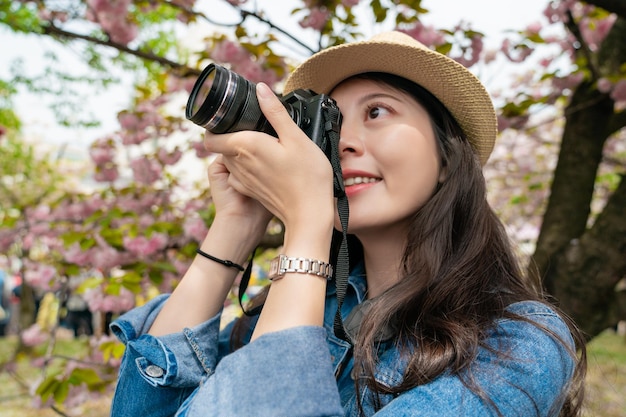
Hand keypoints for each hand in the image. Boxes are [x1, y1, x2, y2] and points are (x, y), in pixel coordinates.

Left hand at [204, 83, 334, 234]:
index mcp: (246, 146)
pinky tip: (268, 165)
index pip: (210, 137)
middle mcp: (239, 164)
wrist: (309, 214)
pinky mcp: (251, 192)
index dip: (215, 126)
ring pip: (232, 160)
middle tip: (256, 129)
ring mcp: (244, 180)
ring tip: (265, 146)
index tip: (231, 119)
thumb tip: (260, 89)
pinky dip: (248, 167)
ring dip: (242, 152)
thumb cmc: (307, 176)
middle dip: (233, 135)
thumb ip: (275, 112)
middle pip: (222, 146)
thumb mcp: (296, 137)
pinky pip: (241, 175)